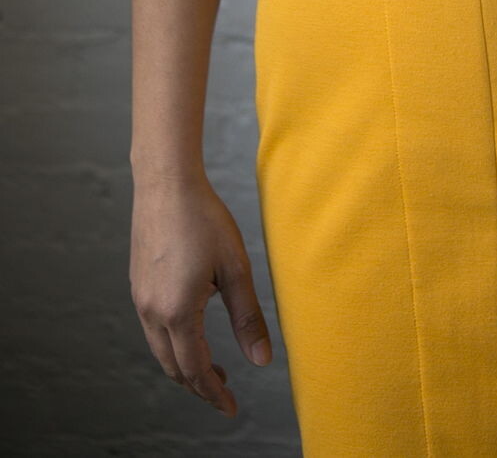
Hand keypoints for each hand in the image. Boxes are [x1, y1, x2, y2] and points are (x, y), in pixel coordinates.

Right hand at [130, 170, 272, 416]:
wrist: (166, 183)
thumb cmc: (204, 220)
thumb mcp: (235, 268)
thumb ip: (247, 318)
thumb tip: (262, 361)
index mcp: (177, 312)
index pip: (195, 370)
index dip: (213, 394)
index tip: (231, 409)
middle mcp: (152, 312)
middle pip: (174, 367)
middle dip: (198, 385)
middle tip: (224, 390)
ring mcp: (140, 299)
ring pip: (160, 350)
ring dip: (184, 365)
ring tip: (211, 367)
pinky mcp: (137, 285)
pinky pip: (153, 329)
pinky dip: (172, 343)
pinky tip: (190, 331)